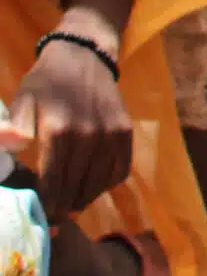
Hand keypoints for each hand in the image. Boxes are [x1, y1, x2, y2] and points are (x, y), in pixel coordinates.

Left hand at [6, 31, 130, 216]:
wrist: (84, 55)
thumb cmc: (45, 82)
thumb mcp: (21, 99)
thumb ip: (13, 126)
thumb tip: (13, 145)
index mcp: (59, 130)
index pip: (51, 182)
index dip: (45, 205)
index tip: (40, 220)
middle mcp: (89, 135)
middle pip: (74, 187)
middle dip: (61, 208)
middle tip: (53, 219)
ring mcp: (111, 134)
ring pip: (97, 184)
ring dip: (83, 200)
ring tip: (69, 205)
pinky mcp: (125, 132)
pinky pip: (119, 171)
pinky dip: (105, 185)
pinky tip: (91, 186)